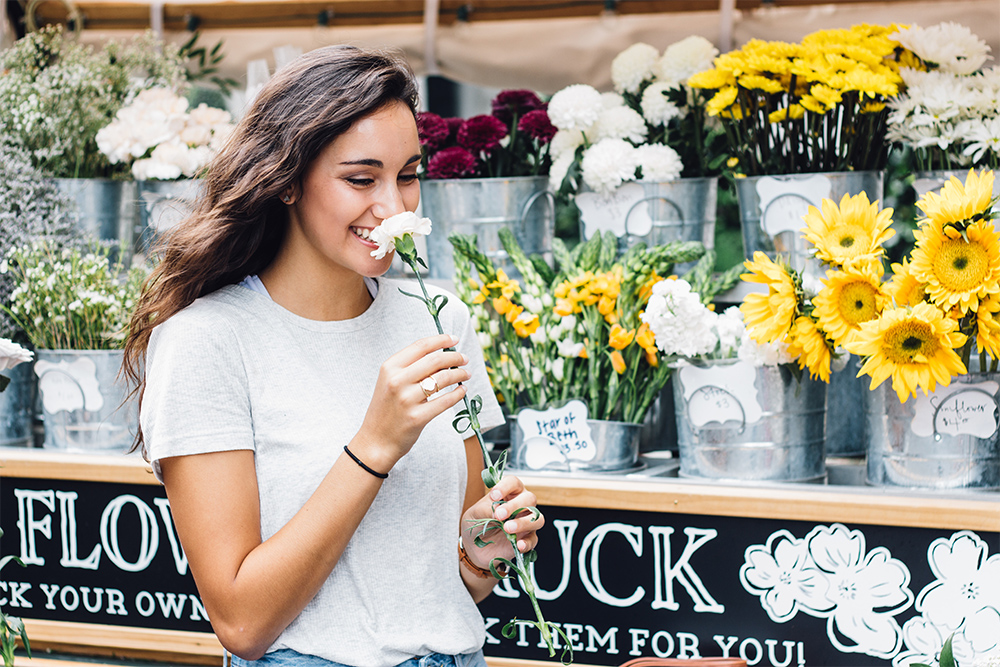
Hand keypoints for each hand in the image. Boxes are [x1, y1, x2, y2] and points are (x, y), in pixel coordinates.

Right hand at [353, 333, 469, 470]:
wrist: (375, 440)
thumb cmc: (386, 409)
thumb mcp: (390, 381)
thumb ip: (411, 367)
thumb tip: (442, 354)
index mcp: (390, 367)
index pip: (421, 346)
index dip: (441, 340)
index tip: (454, 339)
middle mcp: (397, 381)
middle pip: (435, 360)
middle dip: (455, 357)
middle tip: (464, 359)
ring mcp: (407, 400)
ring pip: (443, 379)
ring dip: (459, 374)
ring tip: (466, 374)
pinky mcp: (417, 417)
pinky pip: (445, 401)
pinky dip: (457, 394)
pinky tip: (461, 391)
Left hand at [461, 475, 543, 571]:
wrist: (475, 547)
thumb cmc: (477, 523)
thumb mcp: (475, 514)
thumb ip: (486, 509)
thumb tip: (497, 510)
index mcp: (508, 493)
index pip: (513, 482)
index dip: (505, 487)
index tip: (494, 496)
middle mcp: (521, 505)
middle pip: (529, 498)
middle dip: (515, 506)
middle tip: (499, 515)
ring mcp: (526, 522)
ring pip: (537, 518)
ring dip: (524, 523)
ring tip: (507, 528)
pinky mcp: (526, 539)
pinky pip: (533, 540)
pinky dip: (527, 543)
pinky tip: (518, 545)